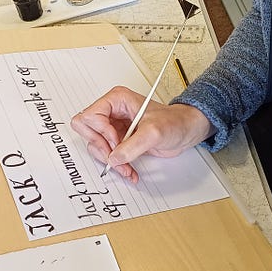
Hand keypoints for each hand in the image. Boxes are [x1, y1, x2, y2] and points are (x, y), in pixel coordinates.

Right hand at [70, 87, 213, 181]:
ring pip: (94, 145)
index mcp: (117, 100)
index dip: (101, 132)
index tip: (117, 141)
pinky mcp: (118, 140)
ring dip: (109, 160)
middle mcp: (112, 112)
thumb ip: (133, 145)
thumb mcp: (154, 132)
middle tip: (117, 156)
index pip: (90, 116)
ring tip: (126, 167)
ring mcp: (113, 127)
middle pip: (86, 130)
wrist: (185, 131)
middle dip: (101, 147)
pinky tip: (129, 170)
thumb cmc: (174, 122)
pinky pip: (106, 155)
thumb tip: (114, 158)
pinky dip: (115, 165)